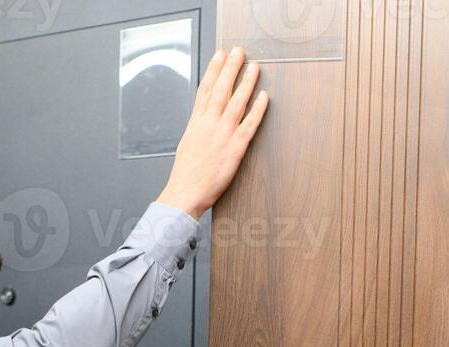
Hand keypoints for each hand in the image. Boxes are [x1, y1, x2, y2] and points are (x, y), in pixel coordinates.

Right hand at [157, 47, 269, 220]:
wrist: (184, 194)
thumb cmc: (185, 175)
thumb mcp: (187, 145)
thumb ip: (198, 129)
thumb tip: (203, 119)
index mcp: (195, 123)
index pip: (205, 90)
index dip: (213, 70)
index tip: (220, 55)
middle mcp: (208, 125)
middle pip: (220, 89)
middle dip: (230, 68)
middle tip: (238, 51)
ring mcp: (222, 135)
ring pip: (236, 102)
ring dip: (246, 83)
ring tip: (254, 66)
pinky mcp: (235, 149)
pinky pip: (249, 125)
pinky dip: (257, 109)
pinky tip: (264, 96)